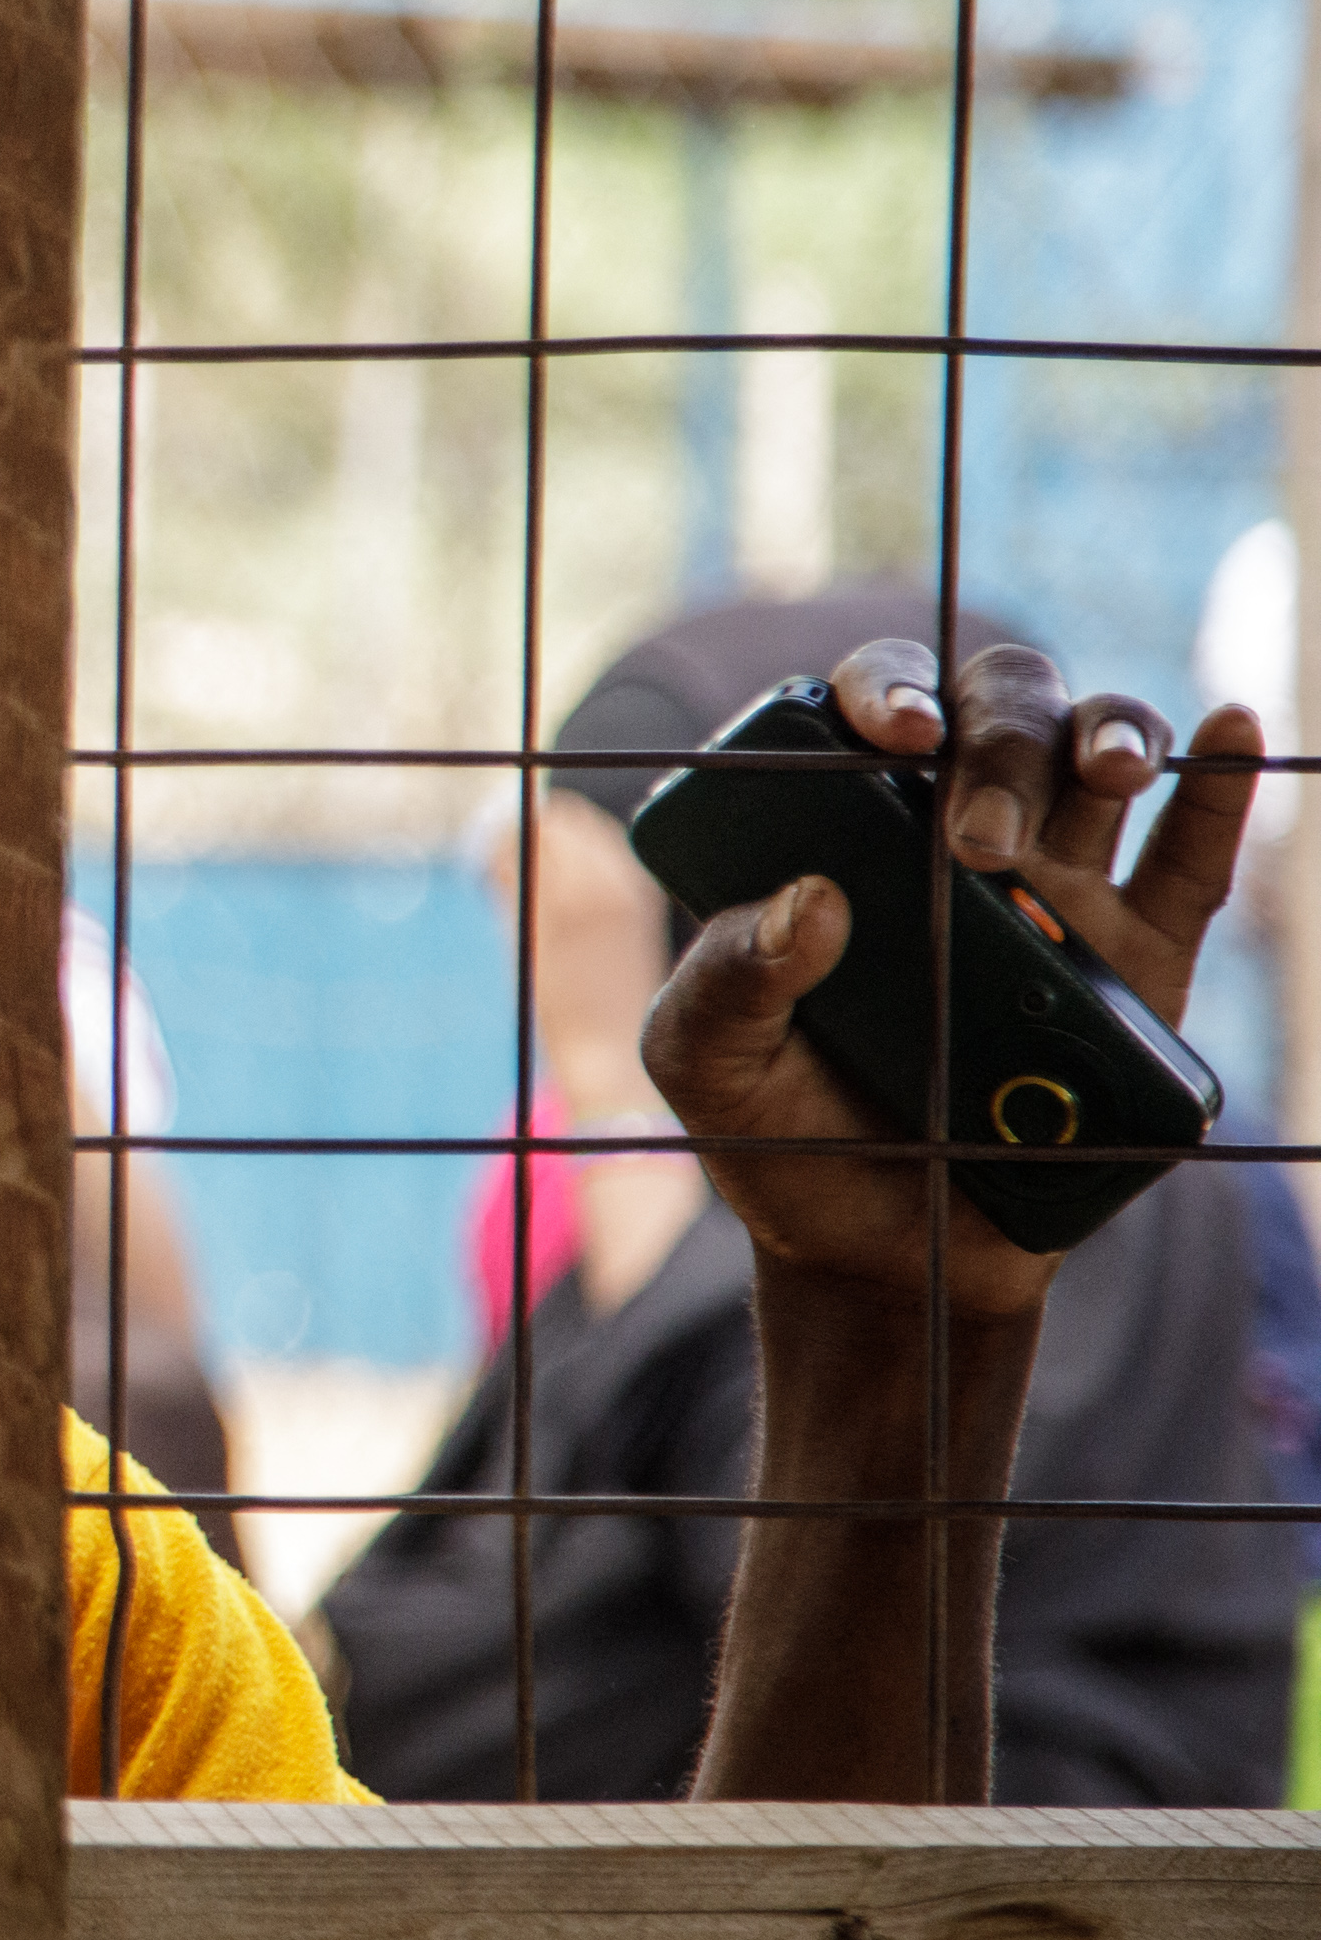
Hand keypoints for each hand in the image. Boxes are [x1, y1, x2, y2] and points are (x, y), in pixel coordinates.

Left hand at [640, 633, 1260, 1319]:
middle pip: (999, 714)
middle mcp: (954, 833)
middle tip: (976, 844)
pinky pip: (1191, 858)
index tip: (894, 734)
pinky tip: (1231, 729)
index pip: (873, 710)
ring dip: (1110, 735)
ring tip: (1106, 773)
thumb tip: (809, 901)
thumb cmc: (782, 1133)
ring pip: (1101, 755)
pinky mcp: (1139, 960)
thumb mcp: (708, 1064)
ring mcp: (1058, 889)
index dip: (889, 689)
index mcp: (843, 830)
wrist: (887, 1250)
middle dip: (1002, 743)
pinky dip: (1220, 786)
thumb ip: (726, 983)